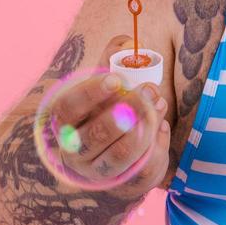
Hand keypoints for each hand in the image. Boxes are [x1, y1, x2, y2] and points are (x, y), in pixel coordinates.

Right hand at [46, 33, 169, 191]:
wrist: (110, 152)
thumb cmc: (106, 108)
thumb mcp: (105, 84)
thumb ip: (113, 59)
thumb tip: (129, 41)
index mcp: (64, 122)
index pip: (67, 109)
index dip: (90, 93)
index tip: (115, 79)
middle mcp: (74, 150)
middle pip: (95, 135)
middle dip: (126, 111)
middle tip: (147, 90)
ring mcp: (98, 170)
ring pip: (121, 155)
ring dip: (144, 127)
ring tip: (158, 103)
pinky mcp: (124, 183)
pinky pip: (143, 169)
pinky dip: (158, 144)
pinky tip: (162, 124)